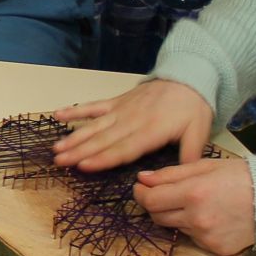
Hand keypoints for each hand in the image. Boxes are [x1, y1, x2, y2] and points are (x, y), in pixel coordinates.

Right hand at [54, 79, 213, 171]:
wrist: (188, 76)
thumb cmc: (193, 107)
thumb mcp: (199, 132)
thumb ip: (189, 155)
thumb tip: (182, 179)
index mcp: (150, 131)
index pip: (123, 149)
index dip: (103, 158)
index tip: (83, 166)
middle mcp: (131, 121)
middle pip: (103, 140)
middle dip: (80, 151)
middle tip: (60, 162)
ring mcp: (121, 110)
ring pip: (94, 126)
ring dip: (75, 137)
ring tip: (56, 148)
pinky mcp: (117, 101)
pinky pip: (94, 106)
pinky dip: (76, 111)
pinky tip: (58, 115)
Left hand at [134, 158, 255, 255]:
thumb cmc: (240, 176)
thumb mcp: (205, 166)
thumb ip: (170, 174)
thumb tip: (142, 179)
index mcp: (193, 193)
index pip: (151, 200)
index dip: (140, 194)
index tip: (141, 188)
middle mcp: (197, 219)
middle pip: (157, 217)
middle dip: (155, 204)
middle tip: (165, 194)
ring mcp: (206, 237)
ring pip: (175, 227)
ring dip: (177, 216)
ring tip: (197, 203)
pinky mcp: (216, 249)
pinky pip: (194, 239)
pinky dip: (196, 228)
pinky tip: (212, 217)